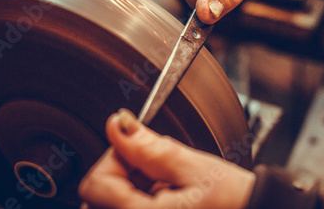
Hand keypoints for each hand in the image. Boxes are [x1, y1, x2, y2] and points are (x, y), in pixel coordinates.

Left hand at [78, 109, 255, 208]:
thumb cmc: (229, 199)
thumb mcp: (191, 166)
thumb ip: (148, 147)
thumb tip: (118, 124)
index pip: (94, 184)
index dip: (115, 160)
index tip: (141, 153)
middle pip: (97, 195)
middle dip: (123, 173)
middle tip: (157, 170)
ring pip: (109, 201)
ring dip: (130, 185)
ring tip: (164, 184)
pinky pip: (124, 208)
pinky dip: (137, 196)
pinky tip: (163, 193)